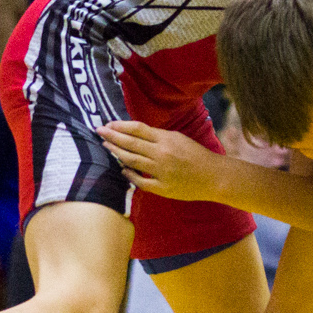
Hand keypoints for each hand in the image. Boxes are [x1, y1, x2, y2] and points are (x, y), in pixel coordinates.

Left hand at [98, 121, 227, 200]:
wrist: (214, 177)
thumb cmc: (196, 156)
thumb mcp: (179, 139)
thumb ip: (157, 137)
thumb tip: (134, 134)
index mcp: (166, 140)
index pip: (138, 129)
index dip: (121, 126)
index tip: (108, 124)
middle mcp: (162, 154)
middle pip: (131, 143)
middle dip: (112, 137)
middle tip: (98, 132)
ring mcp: (161, 172)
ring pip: (132, 161)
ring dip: (117, 153)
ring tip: (106, 147)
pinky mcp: (163, 188)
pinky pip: (140, 181)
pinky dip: (129, 175)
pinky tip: (122, 170)